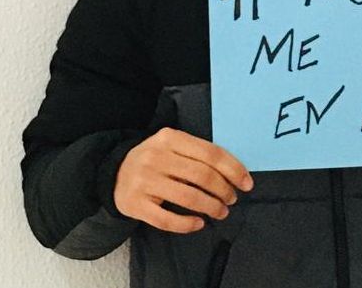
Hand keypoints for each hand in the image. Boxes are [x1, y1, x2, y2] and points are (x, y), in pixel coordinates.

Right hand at [114, 127, 253, 233]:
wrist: (114, 172)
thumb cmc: (155, 158)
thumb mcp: (173, 145)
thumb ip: (198, 153)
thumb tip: (233, 171)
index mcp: (170, 137)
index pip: (211, 153)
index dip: (233, 169)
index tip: (247, 183)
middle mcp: (156, 157)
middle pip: (202, 176)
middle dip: (224, 190)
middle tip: (232, 199)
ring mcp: (144, 181)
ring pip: (188, 198)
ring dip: (211, 207)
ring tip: (221, 212)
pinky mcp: (135, 204)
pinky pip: (166, 220)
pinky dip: (187, 224)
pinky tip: (199, 223)